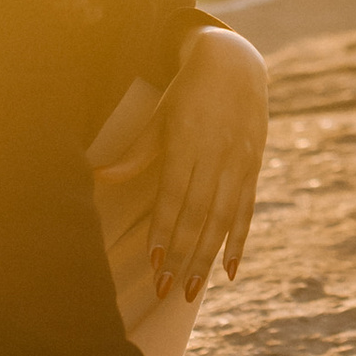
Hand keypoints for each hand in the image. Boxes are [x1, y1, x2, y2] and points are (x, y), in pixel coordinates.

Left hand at [100, 26, 268, 301]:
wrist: (234, 64)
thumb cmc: (187, 94)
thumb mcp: (160, 117)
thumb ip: (136, 153)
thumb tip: (101, 176)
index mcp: (187, 143)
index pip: (174, 196)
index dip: (164, 231)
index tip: (153, 262)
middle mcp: (216, 155)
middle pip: (198, 215)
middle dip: (182, 255)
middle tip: (167, 291)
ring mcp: (238, 162)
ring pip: (223, 219)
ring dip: (207, 258)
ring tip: (193, 290)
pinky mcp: (253, 167)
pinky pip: (246, 211)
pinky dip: (238, 243)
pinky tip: (229, 272)